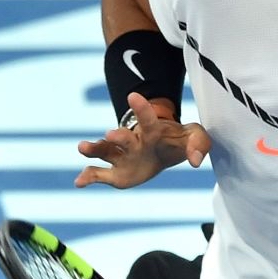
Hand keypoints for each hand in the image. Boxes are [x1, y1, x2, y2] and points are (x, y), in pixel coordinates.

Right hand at [74, 92, 211, 188]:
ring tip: (82, 147)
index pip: (147, 119)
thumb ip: (198, 145)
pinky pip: (99, 174)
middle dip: (117, 137)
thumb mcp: (195, 138)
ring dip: (94, 149)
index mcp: (152, 132)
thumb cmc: (178, 141)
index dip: (141, 108)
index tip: (132, 96)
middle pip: (123, 138)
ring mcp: (121, 156)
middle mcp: (133, 141)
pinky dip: (88, 177)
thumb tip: (196, 161)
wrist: (162, 151)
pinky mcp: (115, 173)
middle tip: (110, 134)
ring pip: (105, 151)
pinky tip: (78, 182)